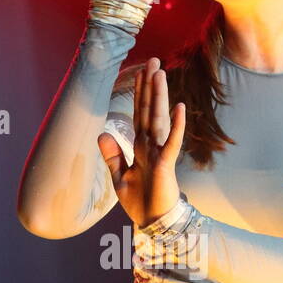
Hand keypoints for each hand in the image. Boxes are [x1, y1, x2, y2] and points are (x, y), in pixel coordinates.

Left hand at [98, 58, 185, 228]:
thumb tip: (102, 133)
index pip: (139, 114)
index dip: (138, 93)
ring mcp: (160, 153)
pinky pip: (171, 142)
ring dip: (160, 97)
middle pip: (149, 110)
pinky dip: (176, 126)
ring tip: (161, 74)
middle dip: (150, 86)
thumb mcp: (120, 176)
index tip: (140, 72)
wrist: (153, 223)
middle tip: (154, 60)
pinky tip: (180, 107)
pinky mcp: (166, 165)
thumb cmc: (140, 201)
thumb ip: (112, 155)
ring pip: (159, 119)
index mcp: (141, 146)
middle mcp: (151, 145)